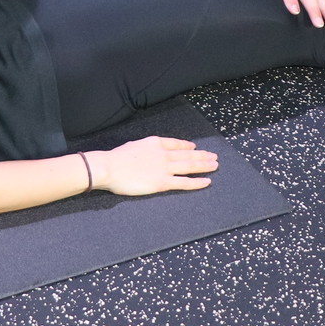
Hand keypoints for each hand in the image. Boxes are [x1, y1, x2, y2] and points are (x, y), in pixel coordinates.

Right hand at [91, 137, 217, 195]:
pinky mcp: (163, 182)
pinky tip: (206, 182)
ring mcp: (165, 168)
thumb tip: (147, 154)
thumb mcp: (134, 146)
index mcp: (155, 143)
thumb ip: (145, 150)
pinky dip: (197, 182)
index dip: (188, 146)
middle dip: (202, 156)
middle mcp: (163, 154)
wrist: (110, 167)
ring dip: (204, 166)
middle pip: (187, 155)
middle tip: (213, 156)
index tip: (195, 148)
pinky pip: (184, 182)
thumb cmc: (116, 158)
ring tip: (215, 166)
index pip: (176, 144)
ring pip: (190, 166)